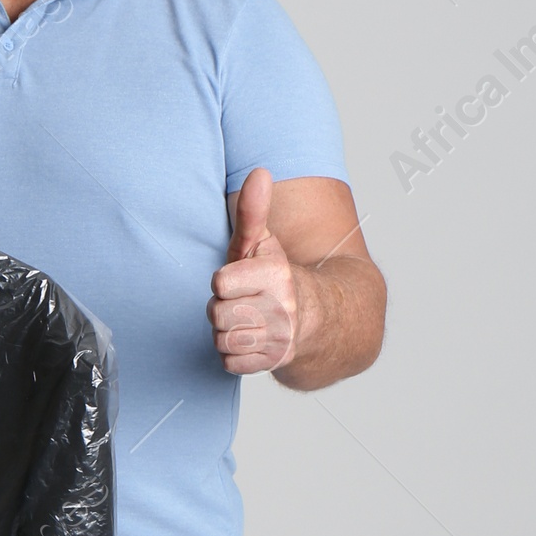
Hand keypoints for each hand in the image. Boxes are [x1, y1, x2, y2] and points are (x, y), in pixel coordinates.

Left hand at [207, 167, 305, 375]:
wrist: (318, 319)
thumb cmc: (275, 278)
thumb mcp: (263, 243)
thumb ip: (253, 212)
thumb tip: (259, 172)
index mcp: (277, 274)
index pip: (219, 282)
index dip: (224, 282)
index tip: (240, 280)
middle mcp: (282, 308)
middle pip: (217, 314)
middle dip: (222, 309)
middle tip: (241, 303)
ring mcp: (280, 339)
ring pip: (222, 341)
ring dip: (226, 333)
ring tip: (244, 321)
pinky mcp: (275, 362)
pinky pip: (230, 364)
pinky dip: (234, 355)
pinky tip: (250, 341)